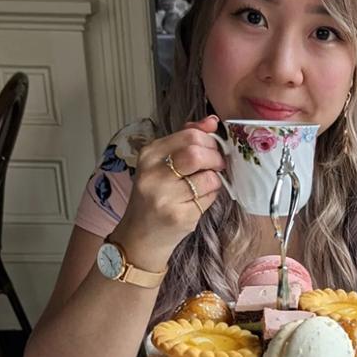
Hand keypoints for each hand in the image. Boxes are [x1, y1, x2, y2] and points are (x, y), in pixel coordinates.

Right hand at [110, 116, 224, 269]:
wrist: (140, 236)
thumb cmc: (154, 196)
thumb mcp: (161, 163)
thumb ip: (186, 140)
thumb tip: (212, 121)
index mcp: (149, 155)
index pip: (190, 135)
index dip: (209, 141)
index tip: (212, 149)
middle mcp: (153, 174)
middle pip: (198, 154)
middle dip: (216, 159)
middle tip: (217, 166)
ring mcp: (165, 197)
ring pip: (209, 178)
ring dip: (215, 180)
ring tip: (205, 185)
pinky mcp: (180, 217)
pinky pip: (210, 198)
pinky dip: (212, 197)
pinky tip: (198, 200)